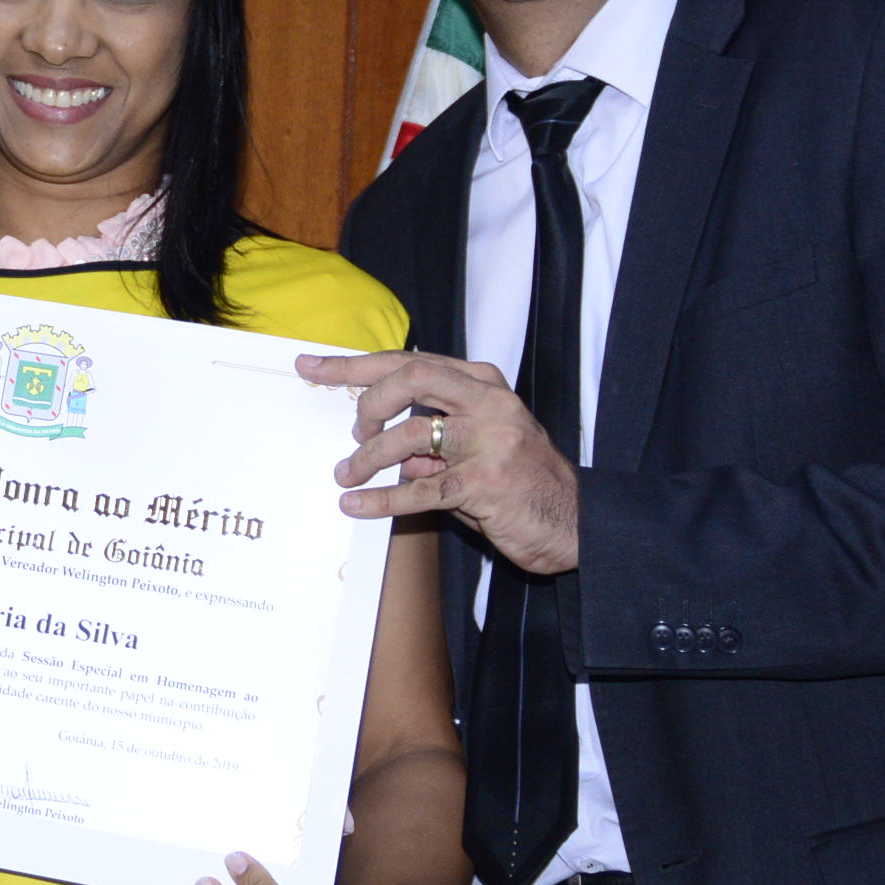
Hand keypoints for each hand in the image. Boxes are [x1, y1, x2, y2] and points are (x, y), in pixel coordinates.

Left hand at [299, 349, 579, 575]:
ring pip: (410, 435)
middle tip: (352, 431)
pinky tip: (356, 506)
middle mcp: (488, 403)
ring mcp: (489, 441)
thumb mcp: (478, 444)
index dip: (354, 365)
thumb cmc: (521, 481)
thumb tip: (380, 439)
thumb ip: (433, 436)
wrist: (573, 521)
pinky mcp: (485, 484)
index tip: (310, 365)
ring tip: (346, 475)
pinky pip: (419, 490)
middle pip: (409, 378)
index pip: (409, 362)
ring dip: (368, 458)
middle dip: (366, 401)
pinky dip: (380, 499)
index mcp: (482, 383)